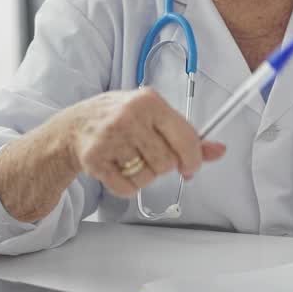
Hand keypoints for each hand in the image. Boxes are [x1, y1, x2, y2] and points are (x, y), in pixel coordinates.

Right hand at [64, 88, 225, 197]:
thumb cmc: (120, 118)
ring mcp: (109, 139)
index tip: (190, 166)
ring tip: (130, 159)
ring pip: (148, 178)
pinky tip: (118, 168)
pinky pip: (127, 189)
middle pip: (167, 162)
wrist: (73, 126)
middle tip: (149, 155)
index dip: (193, 158)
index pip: (185, 138)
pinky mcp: (94, 160)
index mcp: (149, 101)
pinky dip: (127, 186)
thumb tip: (219, 150)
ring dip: (144, 176)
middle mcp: (129, 117)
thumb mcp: (154, 116)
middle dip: (163, 165)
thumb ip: (187, 134)